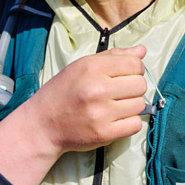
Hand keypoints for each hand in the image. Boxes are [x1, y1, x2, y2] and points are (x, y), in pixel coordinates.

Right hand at [0, 45, 147, 184]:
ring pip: (139, 105)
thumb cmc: (64, 91)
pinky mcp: (104, 133)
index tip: (125, 75)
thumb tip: (142, 51)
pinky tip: (116, 119)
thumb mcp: (82, 66)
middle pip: (140, 84)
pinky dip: (129, 122)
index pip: (135, 64)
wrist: (43, 124)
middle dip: (134, 87)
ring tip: (116, 106)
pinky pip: (135, 125)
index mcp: (92, 68)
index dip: (135, 69)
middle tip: (120, 92)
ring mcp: (101, 113)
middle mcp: (97, 89)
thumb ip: (113, 56)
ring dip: (132, 105)